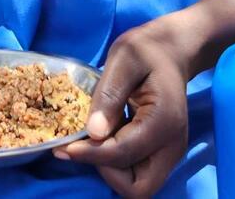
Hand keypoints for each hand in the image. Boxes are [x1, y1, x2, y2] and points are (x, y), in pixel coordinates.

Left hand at [55, 20, 192, 198]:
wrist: (170, 51)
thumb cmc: (146, 50)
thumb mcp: (124, 58)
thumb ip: (109, 94)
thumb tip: (94, 133)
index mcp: (163, 121)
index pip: (122, 155)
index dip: (90, 154)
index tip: (62, 146)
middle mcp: (172, 145)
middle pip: (138, 188)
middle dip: (106, 172)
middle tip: (82, 145)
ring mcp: (169, 152)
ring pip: (138, 185)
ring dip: (110, 169)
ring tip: (89, 138)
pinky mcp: (161, 151)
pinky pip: (137, 171)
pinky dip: (115, 162)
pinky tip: (101, 135)